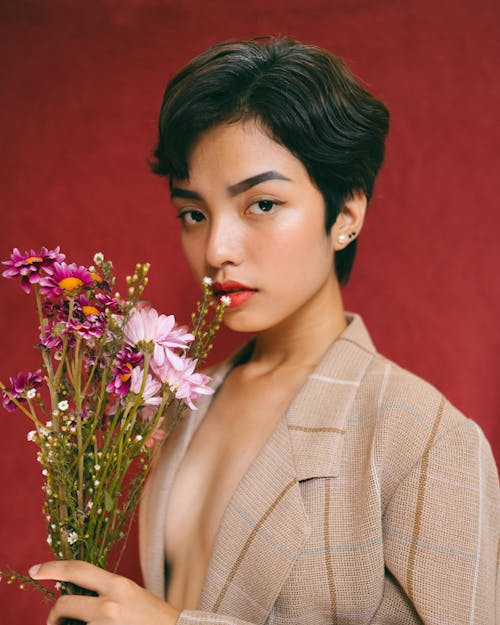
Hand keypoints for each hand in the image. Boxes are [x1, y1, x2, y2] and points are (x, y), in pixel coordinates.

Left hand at [29, 560, 180, 624]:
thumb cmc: (153, 616)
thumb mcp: (131, 594)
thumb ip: (106, 590)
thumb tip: (78, 593)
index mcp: (117, 584)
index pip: (78, 569)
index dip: (53, 568)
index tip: (36, 570)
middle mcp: (109, 603)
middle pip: (64, 603)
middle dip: (54, 615)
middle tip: (54, 622)